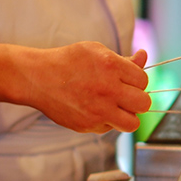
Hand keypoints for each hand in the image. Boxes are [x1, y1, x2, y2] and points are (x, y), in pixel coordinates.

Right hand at [24, 42, 151, 132]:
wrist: (36, 77)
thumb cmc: (68, 62)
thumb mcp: (96, 51)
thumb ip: (124, 60)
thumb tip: (144, 56)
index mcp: (111, 66)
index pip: (143, 80)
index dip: (137, 81)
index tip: (127, 80)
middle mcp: (107, 90)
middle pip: (144, 103)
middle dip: (138, 99)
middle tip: (127, 96)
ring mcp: (97, 110)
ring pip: (132, 124)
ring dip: (128, 116)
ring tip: (117, 107)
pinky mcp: (87, 125)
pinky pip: (110, 128)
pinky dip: (107, 121)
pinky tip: (96, 109)